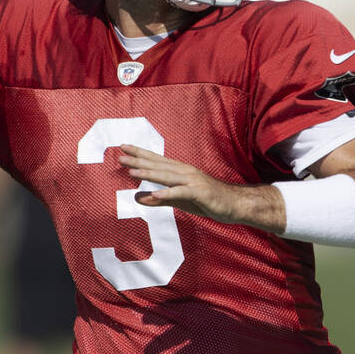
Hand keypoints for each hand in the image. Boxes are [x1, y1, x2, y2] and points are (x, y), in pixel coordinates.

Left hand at [118, 145, 283, 232]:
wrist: (234, 205)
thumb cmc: (206, 200)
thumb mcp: (179, 200)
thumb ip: (160, 199)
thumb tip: (139, 198)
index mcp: (180, 171)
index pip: (156, 160)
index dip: (139, 154)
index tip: (123, 147)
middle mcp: (185, 172)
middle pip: (158, 165)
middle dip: (139, 160)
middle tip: (120, 155)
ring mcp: (192, 181)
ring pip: (167, 176)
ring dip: (149, 173)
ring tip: (132, 171)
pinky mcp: (199, 193)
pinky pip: (181, 192)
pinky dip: (168, 193)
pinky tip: (154, 194)